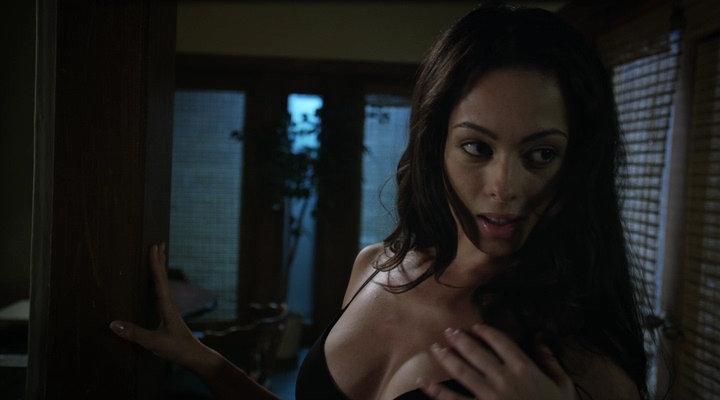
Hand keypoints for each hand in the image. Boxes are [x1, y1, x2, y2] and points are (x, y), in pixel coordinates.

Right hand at [110, 243, 206, 369]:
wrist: (195, 358)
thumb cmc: (178, 349)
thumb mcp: (154, 342)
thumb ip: (134, 333)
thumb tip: (113, 324)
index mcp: (166, 306)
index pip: (159, 281)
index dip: (155, 264)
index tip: (154, 247)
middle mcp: (169, 305)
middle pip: (163, 278)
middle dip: (160, 261)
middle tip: (159, 243)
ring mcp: (169, 311)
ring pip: (163, 285)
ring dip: (160, 271)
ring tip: (158, 258)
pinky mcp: (168, 318)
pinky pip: (161, 295)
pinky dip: (158, 284)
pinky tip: (155, 287)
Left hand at [420, 324, 574, 399]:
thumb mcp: (563, 385)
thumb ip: (550, 360)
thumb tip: (539, 338)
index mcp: (525, 368)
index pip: (501, 341)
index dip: (485, 331)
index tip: (475, 327)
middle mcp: (505, 378)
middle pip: (476, 352)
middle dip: (459, 340)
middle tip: (448, 331)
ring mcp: (491, 396)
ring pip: (463, 372)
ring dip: (447, 358)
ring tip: (435, 349)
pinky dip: (438, 392)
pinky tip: (425, 383)